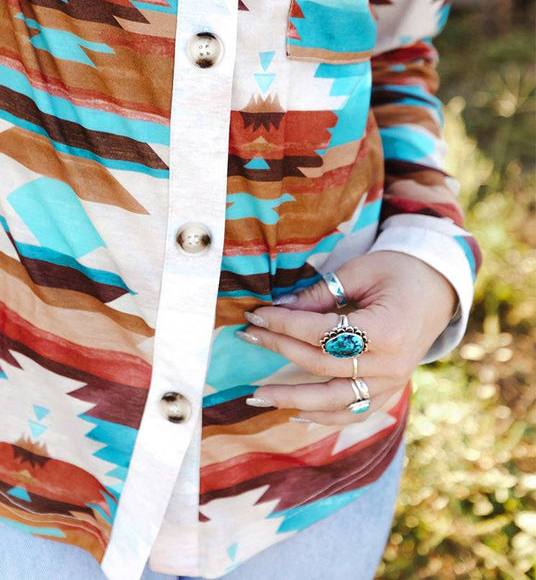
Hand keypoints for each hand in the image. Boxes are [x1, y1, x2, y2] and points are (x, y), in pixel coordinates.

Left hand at [240, 251, 458, 422]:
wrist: (439, 288)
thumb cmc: (399, 271)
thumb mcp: (360, 271)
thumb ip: (321, 294)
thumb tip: (280, 308)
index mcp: (386, 330)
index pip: (323, 333)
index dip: (286, 324)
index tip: (256, 315)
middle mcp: (391, 365)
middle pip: (322, 364)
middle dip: (280, 351)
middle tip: (248, 338)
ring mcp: (392, 383)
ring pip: (335, 400)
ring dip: (293, 399)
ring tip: (257, 396)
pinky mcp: (390, 391)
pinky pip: (354, 412)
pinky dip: (324, 417)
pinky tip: (296, 416)